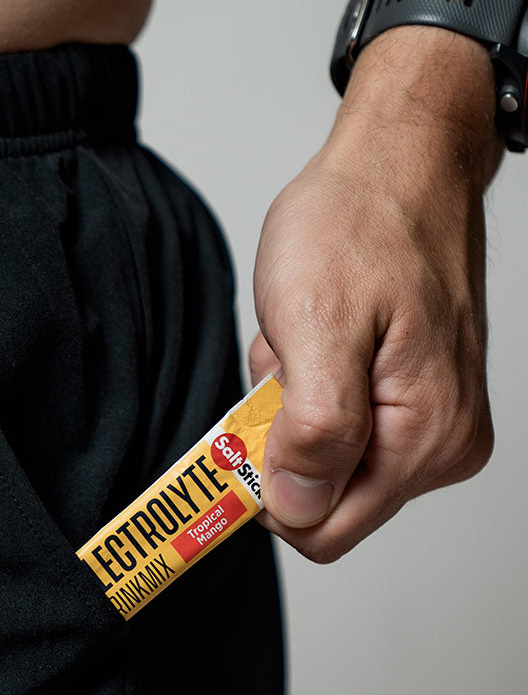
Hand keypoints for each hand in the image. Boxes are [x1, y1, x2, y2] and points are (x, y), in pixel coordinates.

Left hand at [250, 27, 500, 562]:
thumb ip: (314, 431)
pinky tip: (320, 343)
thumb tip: (299, 508)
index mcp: (425, 439)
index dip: (270, 492)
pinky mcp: (418, 406)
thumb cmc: (361, 223)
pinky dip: (311, 394)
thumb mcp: (318, 324)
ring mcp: (435, 427)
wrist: (400, 162)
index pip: (323, 532)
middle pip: (325, 502)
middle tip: (286, 367)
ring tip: (304, 344)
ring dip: (293, 413)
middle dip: (284, 444)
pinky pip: (340, 431)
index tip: (250, 427)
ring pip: (326, 464)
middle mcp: (444, 446)